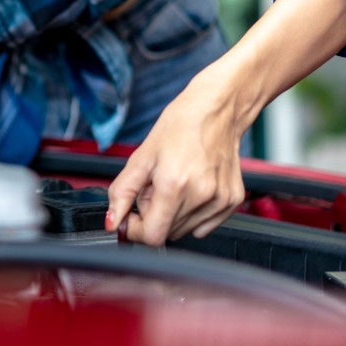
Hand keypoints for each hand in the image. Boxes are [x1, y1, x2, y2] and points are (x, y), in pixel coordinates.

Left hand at [105, 72, 244, 245]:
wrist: (216, 109)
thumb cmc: (180, 126)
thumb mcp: (141, 156)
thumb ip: (122, 192)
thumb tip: (112, 222)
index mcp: (174, 185)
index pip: (152, 236)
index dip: (135, 228)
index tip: (132, 214)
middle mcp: (201, 196)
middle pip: (167, 233)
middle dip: (154, 214)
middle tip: (155, 186)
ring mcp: (220, 201)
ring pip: (185, 230)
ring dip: (173, 214)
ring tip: (175, 183)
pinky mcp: (233, 201)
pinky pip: (204, 225)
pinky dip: (193, 213)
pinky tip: (192, 187)